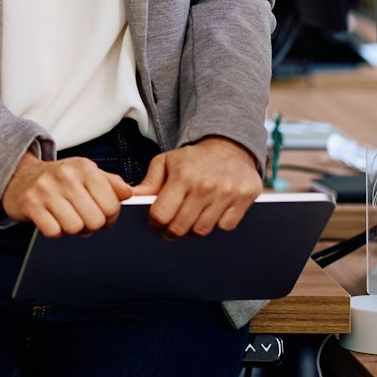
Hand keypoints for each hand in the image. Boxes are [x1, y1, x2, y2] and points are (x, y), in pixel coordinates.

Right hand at [1, 152, 133, 237]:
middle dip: (92, 225)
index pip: (112, 205)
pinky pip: (53, 231)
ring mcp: (45, 189)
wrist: (18, 175)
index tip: (101, 213)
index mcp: (84, 168)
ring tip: (66, 218)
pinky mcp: (30, 204)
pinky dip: (54, 230)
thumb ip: (110, 183)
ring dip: (72, 229)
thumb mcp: (85, 173)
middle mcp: (65, 176)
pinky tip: (51, 219)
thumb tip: (129, 194)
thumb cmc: (59, 179)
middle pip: (96, 220)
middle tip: (83, 218)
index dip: (111, 216)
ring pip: (75, 227)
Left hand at [133, 136, 261, 236]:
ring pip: (202, 230)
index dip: (155, 223)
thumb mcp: (166, 162)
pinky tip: (210, 214)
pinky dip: (216, 225)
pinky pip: (225, 227)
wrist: (229, 146)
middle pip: (181, 226)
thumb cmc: (193, 158)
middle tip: (169, 229)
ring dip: (192, 230)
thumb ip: (149, 182)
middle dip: (171, 231)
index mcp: (182, 176)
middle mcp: (204, 186)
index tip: (155, 223)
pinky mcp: (244, 199)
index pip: (162, 214)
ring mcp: (226, 194)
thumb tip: (132, 197)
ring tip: (189, 221)